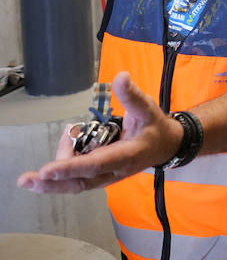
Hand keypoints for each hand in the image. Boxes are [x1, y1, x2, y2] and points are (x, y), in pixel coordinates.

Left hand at [17, 71, 182, 193]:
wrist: (167, 145)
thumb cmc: (155, 127)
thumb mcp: (148, 108)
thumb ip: (132, 95)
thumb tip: (121, 77)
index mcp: (126, 156)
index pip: (95, 164)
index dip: (70, 168)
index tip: (47, 171)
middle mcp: (113, 171)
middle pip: (78, 183)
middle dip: (51, 183)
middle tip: (25, 179)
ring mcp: (105, 176)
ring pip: (75, 181)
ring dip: (58, 167)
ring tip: (69, 132)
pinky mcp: (100, 175)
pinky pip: (77, 174)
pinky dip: (65, 162)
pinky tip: (70, 139)